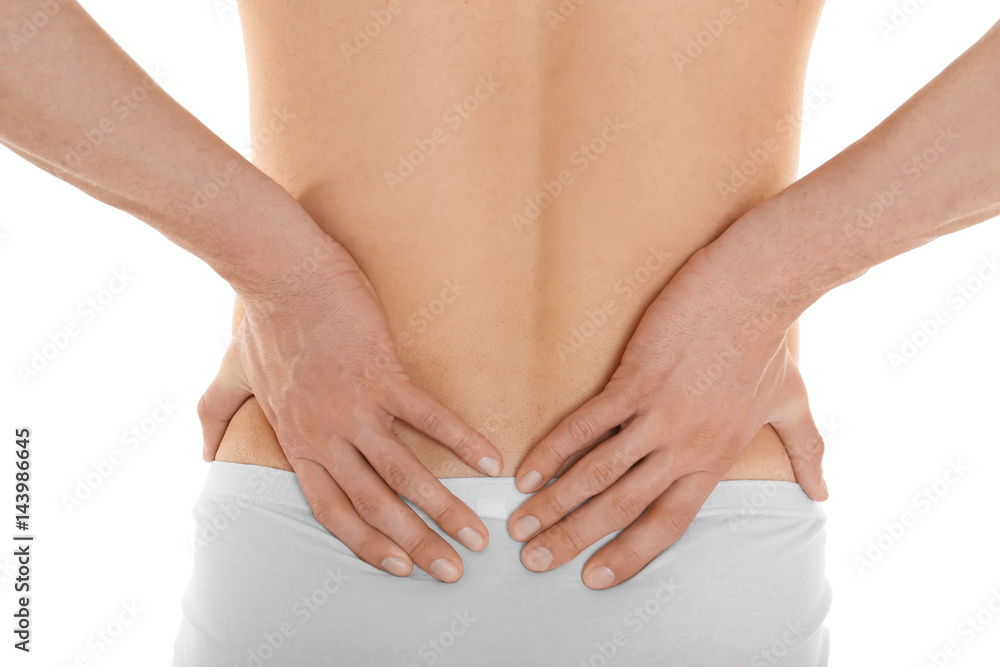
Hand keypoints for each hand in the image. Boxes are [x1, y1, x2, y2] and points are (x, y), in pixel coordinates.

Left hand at [197, 230, 502, 582]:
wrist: (280, 272)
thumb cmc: (259, 321)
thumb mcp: (227, 377)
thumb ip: (213, 418)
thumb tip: (202, 453)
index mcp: (298, 441)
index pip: (334, 510)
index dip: (368, 544)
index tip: (400, 567)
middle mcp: (327, 436)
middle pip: (375, 506)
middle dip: (418, 545)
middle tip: (454, 571)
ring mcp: (355, 407)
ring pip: (404, 473)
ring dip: (444, 509)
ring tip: (480, 534)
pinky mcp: (381, 374)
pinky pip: (428, 416)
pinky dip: (461, 440)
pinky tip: (490, 460)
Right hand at [506, 245, 827, 588]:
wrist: (755, 289)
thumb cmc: (771, 342)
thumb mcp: (793, 404)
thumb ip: (807, 452)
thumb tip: (823, 493)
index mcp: (714, 460)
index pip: (666, 524)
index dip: (627, 555)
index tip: (594, 578)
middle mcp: (684, 449)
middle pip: (621, 508)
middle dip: (573, 539)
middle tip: (535, 561)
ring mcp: (659, 416)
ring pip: (597, 473)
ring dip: (554, 504)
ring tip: (520, 526)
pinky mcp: (637, 381)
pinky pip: (586, 425)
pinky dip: (553, 450)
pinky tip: (527, 471)